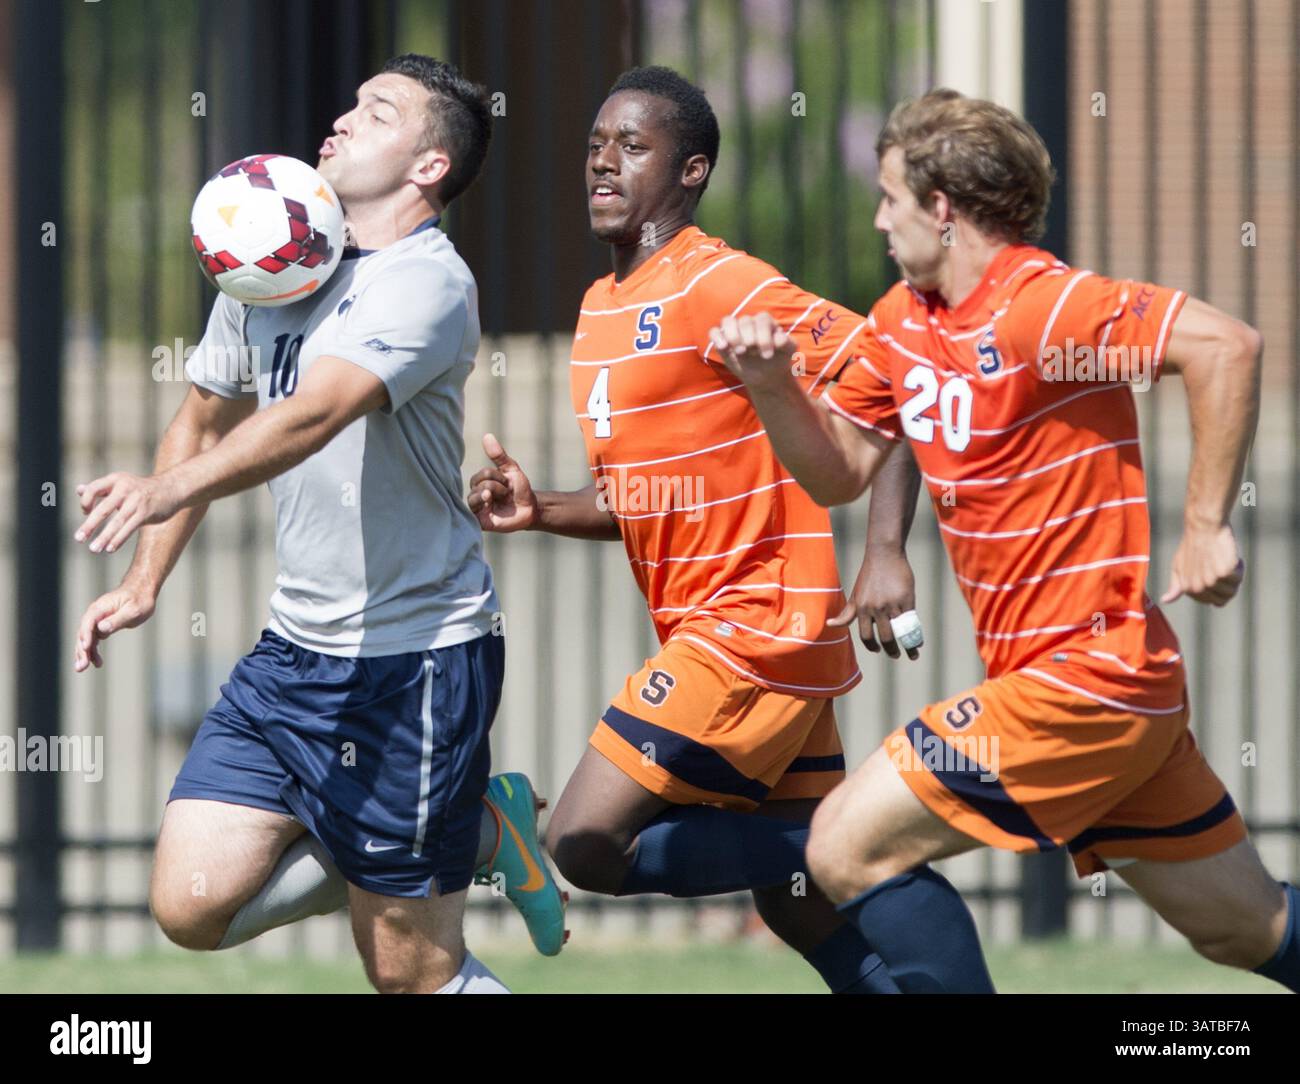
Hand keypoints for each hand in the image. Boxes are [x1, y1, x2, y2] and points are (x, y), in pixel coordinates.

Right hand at [74, 579, 155, 671]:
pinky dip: (93, 651)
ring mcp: (97, 621)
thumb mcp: (133, 610)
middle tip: (81, 667)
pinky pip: (94, 641)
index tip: (85, 648)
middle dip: (81, 650)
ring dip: (84, 654)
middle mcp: (95, 614)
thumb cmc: (139, 600)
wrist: (142, 593)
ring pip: (86, 639)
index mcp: (100, 608)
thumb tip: (101, 629)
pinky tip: (97, 663)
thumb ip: (118, 619)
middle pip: (84, 633)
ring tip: (82, 668)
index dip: (86, 636)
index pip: (88, 623)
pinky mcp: (102, 626)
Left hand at [75, 472, 183, 553]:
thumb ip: (100, 488)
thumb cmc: (141, 489)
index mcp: (116, 479)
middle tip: (78, 539)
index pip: (93, 489)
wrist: (171, 488)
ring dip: (104, 537)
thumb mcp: (121, 484)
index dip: (86, 501)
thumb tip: (78, 490)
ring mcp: (137, 501)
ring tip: (93, 549)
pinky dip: (119, 539)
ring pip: (117, 522)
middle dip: (90, 525)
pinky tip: (110, 548)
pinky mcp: (146, 512)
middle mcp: (125, 488)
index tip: (85, 512)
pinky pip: (130, 527)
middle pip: (103, 508)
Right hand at [467, 433, 538, 531]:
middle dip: (496, 487)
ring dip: (490, 495)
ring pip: (474, 497)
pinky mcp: (479, 521)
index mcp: (482, 481)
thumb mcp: (511, 469)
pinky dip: (480, 506)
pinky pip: (472, 513)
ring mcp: (477, 507)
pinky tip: (488, 504)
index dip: (497, 477)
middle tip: (506, 494)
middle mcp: (476, 493)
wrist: (530, 509)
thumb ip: (499, 455)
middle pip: (478, 484)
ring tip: (500, 499)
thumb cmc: (520, 489)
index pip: (483, 474)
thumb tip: (487, 436)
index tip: (507, 483)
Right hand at [708, 313, 798, 389]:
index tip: (767, 355)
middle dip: (749, 338)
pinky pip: (714, 331)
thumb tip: (778, 337)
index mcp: (766, 322)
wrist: (767, 376)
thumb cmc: (778, 360)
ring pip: (728, 321)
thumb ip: (788, 343)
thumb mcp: (789, 352)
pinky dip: (717, 337)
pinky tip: (723, 347)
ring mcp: (735, 331)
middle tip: (753, 353)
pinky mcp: (723, 341)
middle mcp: (750, 323)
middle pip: (745, 320)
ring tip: (740, 351)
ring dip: (733, 335)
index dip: (763, 335)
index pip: (762, 319)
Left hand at [828, 544, 919, 658]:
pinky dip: (916, 635)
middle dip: (891, 651)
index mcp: (862, 608)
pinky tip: (918, 641)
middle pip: (885, 638)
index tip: (877, 650)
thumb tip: (830, 624)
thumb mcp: (855, 594)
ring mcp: (892, 605)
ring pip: (900, 633)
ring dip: (907, 647)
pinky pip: (912, 623)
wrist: (884, 555)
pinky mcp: (907, 600)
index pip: (865, 636)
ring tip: (911, 654)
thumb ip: (847, 613)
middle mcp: (876, 609)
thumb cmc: (869, 575)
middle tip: (895, 655)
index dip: (872, 646)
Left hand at [1162, 523, 1243, 605]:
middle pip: (1225, 598)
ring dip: (1234, 575)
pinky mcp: (1224, 573)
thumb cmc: (1191, 546)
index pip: (1213, 601)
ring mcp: (1211, 581)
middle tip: (1219, 564)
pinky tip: (1228, 555)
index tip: (1212, 569)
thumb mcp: (1178, 566)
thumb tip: (1165, 600)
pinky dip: (1238, 567)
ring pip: (1233, 590)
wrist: (1203, 527)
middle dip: (1227, 583)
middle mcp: (1199, 588)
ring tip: (1223, 560)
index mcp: (1188, 589)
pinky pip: (1239, 577)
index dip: (1218, 586)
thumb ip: (1175, 585)